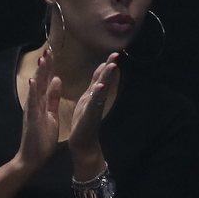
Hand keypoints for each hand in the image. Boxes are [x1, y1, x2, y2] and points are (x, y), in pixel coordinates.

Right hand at [16, 47, 61, 171]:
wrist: (32, 157)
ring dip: (39, 74)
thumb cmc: (42, 137)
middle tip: (49, 48)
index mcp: (42, 102)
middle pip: (41, 81)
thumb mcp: (51, 114)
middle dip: (45, 65)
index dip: (50, 67)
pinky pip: (33, 104)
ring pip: (36, 89)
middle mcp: (35, 103)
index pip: (46, 81)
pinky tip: (33, 81)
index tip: (53, 52)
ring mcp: (32, 111)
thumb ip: (53, 97)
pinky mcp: (32, 119)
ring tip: (42, 59)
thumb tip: (57, 80)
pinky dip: (33, 92)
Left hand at [69, 53, 118, 179]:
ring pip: (101, 90)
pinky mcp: (89, 116)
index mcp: (93, 95)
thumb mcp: (88, 101)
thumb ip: (94, 86)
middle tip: (116, 55)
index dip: (107, 66)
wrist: (82, 143)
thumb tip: (102, 72)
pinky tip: (100, 87)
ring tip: (111, 66)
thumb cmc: (83, 122)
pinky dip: (97, 95)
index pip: (101, 77)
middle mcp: (96, 100)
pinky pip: (93, 104)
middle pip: (105, 81)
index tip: (114, 54)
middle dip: (110, 68)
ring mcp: (94, 107)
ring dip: (107, 78)